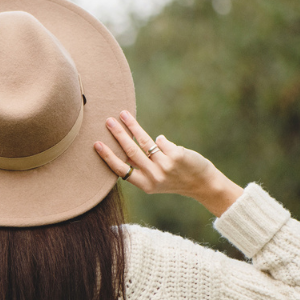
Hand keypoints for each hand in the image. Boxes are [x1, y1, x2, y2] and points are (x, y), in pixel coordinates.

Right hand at [94, 111, 242, 216]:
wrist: (202, 184)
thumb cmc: (175, 180)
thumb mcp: (155, 181)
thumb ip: (141, 168)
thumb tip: (125, 144)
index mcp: (145, 185)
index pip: (121, 169)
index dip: (108, 156)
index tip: (97, 143)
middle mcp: (154, 177)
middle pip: (130, 151)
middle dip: (118, 134)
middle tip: (107, 121)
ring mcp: (165, 166)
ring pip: (144, 141)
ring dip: (132, 126)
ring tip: (123, 114)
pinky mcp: (176, 155)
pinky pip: (162, 141)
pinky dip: (162, 141)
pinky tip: (163, 143)